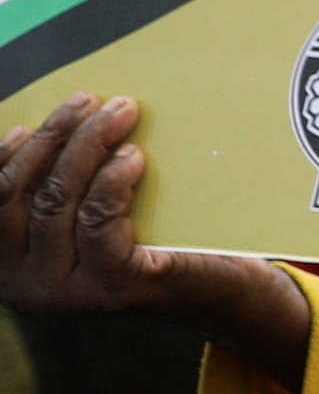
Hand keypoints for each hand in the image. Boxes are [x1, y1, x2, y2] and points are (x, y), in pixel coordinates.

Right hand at [0, 96, 309, 387]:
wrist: (221, 292)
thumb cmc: (154, 245)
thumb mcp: (87, 218)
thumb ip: (56, 190)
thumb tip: (42, 128)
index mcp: (7, 268)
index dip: (6, 156)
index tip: (32, 122)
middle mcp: (23, 288)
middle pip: (16, 193)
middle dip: (53, 136)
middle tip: (89, 100)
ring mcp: (64, 293)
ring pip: (56, 200)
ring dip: (86, 144)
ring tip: (120, 113)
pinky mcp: (111, 288)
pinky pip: (97, 219)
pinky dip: (112, 179)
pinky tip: (133, 155)